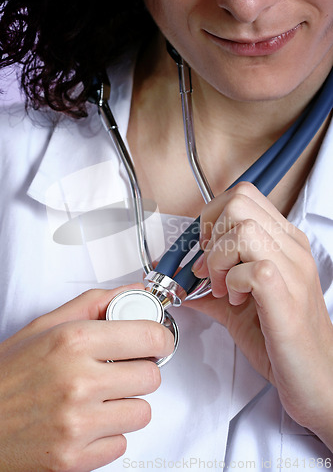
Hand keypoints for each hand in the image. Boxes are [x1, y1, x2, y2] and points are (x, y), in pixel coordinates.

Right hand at [0, 285, 173, 470]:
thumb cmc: (8, 374)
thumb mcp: (44, 326)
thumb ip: (93, 304)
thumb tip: (134, 292)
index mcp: (74, 342)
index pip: (149, 337)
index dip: (159, 338)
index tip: (156, 341)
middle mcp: (78, 382)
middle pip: (151, 376)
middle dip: (141, 371)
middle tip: (120, 369)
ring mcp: (77, 424)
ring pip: (142, 413)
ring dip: (127, 404)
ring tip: (100, 397)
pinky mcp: (74, 458)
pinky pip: (121, 443)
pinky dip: (109, 434)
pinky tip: (87, 422)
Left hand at [190, 182, 332, 446]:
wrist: (314, 377)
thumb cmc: (280, 339)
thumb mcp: (237, 307)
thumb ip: (206, 288)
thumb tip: (174, 279)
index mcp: (282, 243)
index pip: (243, 196)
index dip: (212, 217)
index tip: (203, 248)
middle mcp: (291, 248)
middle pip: (239, 203)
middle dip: (211, 234)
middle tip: (210, 268)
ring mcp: (293, 269)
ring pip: (243, 229)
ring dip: (219, 259)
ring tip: (222, 287)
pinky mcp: (286, 295)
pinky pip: (250, 267)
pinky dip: (231, 282)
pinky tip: (236, 300)